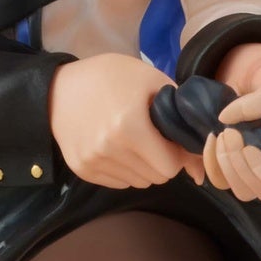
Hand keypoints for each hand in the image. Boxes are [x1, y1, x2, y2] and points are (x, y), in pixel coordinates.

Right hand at [49, 54, 189, 189]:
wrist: (58, 87)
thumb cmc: (111, 77)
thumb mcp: (152, 81)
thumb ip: (184, 119)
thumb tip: (202, 171)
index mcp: (129, 126)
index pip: (170, 167)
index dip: (176, 153)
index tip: (169, 137)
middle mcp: (109, 149)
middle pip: (156, 178)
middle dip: (161, 160)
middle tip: (151, 136)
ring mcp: (93, 161)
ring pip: (139, 183)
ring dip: (143, 166)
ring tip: (132, 140)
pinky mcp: (82, 170)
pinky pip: (120, 183)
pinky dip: (125, 169)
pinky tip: (115, 146)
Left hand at [188, 47, 260, 203]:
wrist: (254, 75)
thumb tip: (226, 118)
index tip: (251, 148)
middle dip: (242, 168)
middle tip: (231, 133)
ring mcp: (254, 169)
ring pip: (241, 191)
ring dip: (227, 167)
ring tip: (222, 134)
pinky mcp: (233, 164)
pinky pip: (220, 179)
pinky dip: (211, 163)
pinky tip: (211, 138)